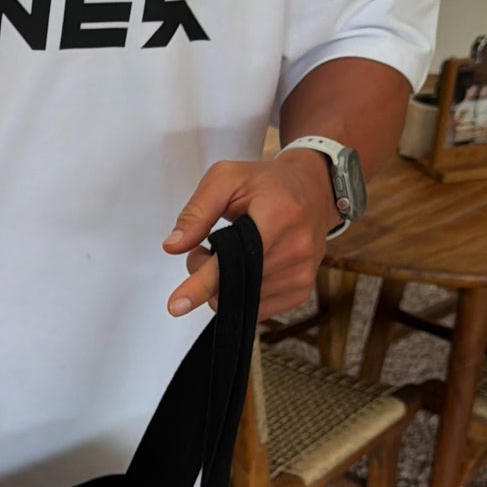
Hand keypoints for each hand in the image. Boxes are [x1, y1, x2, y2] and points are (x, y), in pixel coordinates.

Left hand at [163, 150, 338, 320]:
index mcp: (278, 215)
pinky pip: (257, 307)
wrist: (314, 191)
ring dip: (223, 283)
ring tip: (232, 252)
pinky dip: (241, 292)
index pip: (234, 259)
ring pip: (240, 300)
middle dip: (205, 272)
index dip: (202, 282)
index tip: (177, 305)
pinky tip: (245, 267)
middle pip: (231, 283)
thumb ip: (197, 211)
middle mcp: (296, 249)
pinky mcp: (302, 290)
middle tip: (206, 247)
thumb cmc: (267, 183)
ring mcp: (302, 274)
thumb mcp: (226, 178)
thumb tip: (172, 246)